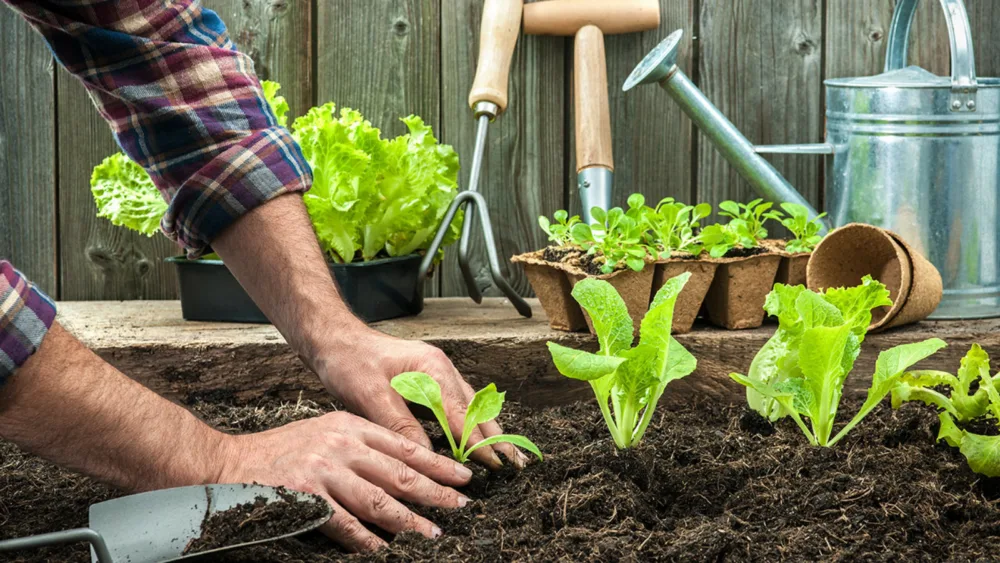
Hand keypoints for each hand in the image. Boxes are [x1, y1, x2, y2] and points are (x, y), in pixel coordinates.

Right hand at [217, 410, 472, 551]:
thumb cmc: (281, 451)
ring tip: (433, 534)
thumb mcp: (326, 433)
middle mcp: (341, 445)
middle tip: (461, 506)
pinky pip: (345, 524)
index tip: (463, 477)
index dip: (437, 463)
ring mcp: (324, 471)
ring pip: (379, 500)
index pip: (404, 446)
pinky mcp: (306, 497)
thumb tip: (403, 471)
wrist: (229, 462)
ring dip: (409, 521)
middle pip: (399, 473)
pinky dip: (367, 540)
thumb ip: (361, 446)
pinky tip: (384, 549)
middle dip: (435, 492)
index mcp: (350, 426)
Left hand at [316, 332, 529, 469]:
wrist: (334, 339)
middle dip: (496, 437)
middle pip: (477, 408)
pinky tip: (477, 440)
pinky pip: (457, 405)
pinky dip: (470, 424)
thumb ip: (401, 425)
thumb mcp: (370, 396)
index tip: (495, 465)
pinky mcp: (429, 381)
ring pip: (471, 406)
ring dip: (488, 431)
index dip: (479, 442)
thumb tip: (426, 457)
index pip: (463, 413)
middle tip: (516, 464)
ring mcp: (437, 373)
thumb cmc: (350, 362)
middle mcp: (441, 369)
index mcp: (432, 368)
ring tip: (506, 456)